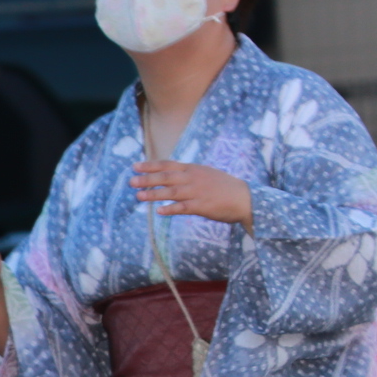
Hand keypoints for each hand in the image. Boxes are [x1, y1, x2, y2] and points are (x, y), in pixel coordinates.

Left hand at [132, 159, 252, 227]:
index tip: (135, 167)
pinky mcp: (202, 206)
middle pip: (166, 177)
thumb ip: (187, 174)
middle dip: (147, 179)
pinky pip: (183, 208)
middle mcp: (193, 179)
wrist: (245, 198)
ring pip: (171, 192)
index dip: (150, 166)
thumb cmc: (223, 187)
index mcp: (193, 169)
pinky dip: (171, 209)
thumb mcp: (205, 174)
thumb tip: (169, 174)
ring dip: (154, 194)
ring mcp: (197, 192)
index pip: (168, 165)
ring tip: (138, 196)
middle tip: (131, 181)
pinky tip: (159, 211)